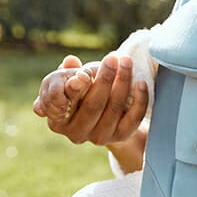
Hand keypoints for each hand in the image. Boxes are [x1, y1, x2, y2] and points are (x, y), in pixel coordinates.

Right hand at [34, 54, 148, 145]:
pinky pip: (133, 119)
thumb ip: (67, 71)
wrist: (102, 111)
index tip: (83, 74)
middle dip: (104, 79)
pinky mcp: (120, 136)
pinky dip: (139, 100)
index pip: (60, 104)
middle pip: (92, 105)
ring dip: (122, 82)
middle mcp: (75, 133)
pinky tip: (140, 83)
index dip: (72, 90)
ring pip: (114, 109)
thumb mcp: (67, 79)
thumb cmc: (79, 90)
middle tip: (112, 59)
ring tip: (126, 61)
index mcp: (56, 118)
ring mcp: (98, 137)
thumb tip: (71, 61)